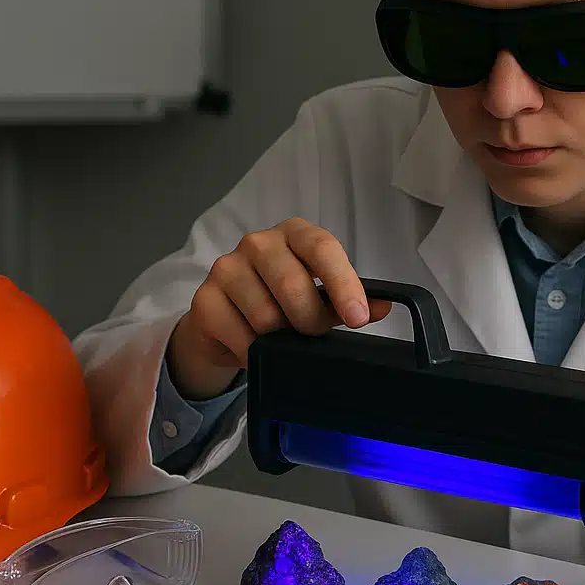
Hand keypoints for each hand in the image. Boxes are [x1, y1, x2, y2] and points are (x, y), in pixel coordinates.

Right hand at [168, 217, 391, 399]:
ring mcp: (226, 267)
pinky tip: (255, 346)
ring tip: (281, 337)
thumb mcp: (320, 296)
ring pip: (266, 316)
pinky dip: (255, 350)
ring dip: (281, 338)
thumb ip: (350, 300)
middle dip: (311, 320)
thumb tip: (381, 307)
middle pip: (293, 285)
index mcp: (295, 234)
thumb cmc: (281, 300)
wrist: (225, 322)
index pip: (322, 248)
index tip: (358, 317)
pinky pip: (240, 336)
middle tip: (314, 333)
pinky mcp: (203, 299)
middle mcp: (258, 242)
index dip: (343, 283)